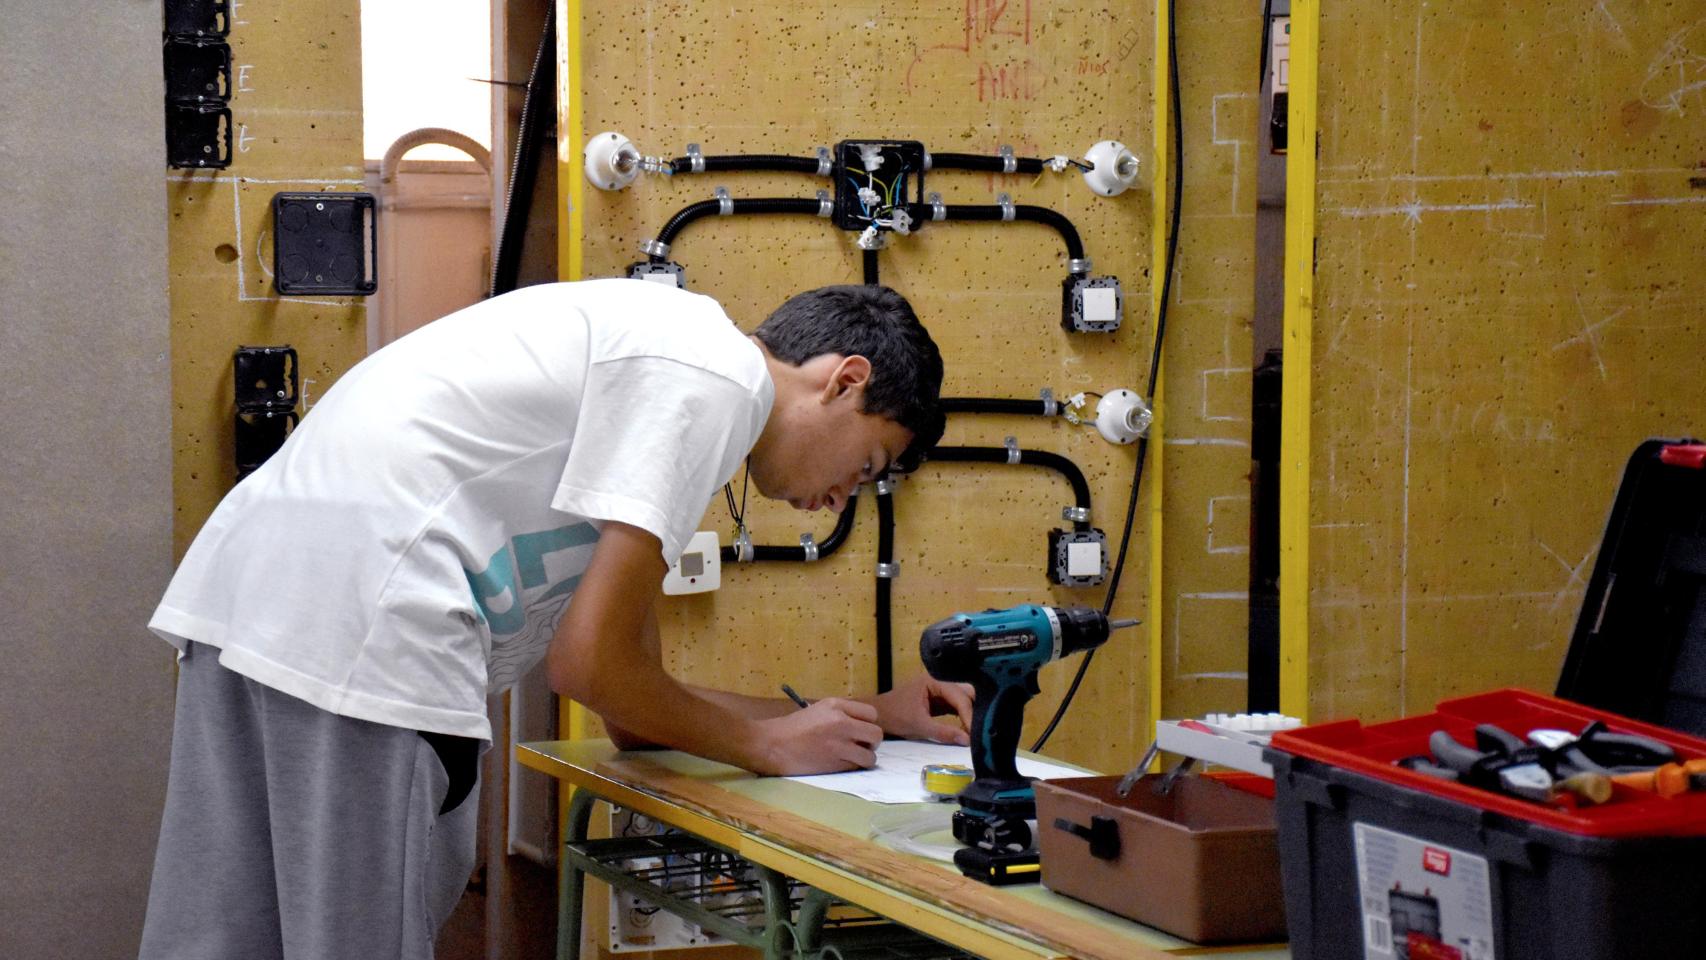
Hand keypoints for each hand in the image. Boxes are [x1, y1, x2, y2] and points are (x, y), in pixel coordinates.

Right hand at [750, 698, 883, 774]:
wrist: (772, 745)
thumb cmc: (792, 727)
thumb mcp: (818, 710)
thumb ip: (841, 713)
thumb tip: (862, 725)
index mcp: (836, 705)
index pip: (871, 714)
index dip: (868, 724)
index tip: (860, 731)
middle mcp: (841, 722)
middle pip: (876, 734)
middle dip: (871, 743)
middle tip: (861, 746)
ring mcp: (839, 744)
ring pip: (871, 755)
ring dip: (865, 758)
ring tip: (853, 758)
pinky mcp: (835, 763)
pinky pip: (857, 767)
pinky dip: (853, 767)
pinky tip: (841, 763)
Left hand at [865, 676, 974, 745]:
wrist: (877, 716)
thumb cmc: (894, 716)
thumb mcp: (919, 726)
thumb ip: (943, 732)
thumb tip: (967, 740)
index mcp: (934, 680)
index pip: (959, 696)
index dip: (969, 714)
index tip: (976, 732)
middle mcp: (940, 681)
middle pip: (966, 693)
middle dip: (974, 711)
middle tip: (981, 730)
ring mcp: (940, 690)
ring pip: (963, 700)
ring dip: (970, 715)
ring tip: (977, 732)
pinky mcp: (939, 700)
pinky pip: (956, 707)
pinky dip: (963, 717)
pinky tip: (968, 729)